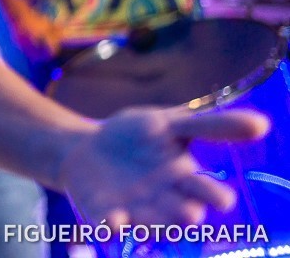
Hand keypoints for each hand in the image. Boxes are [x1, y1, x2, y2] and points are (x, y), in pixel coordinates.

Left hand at [59, 107, 268, 227]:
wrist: (86, 145)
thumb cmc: (136, 136)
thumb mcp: (171, 123)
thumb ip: (212, 125)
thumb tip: (263, 124)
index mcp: (186, 180)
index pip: (208, 193)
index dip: (214, 196)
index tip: (221, 198)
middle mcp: (166, 202)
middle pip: (182, 214)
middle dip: (186, 216)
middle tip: (189, 214)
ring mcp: (135, 211)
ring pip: (151, 225)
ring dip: (151, 224)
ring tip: (147, 218)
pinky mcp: (105, 215)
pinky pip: (110, 225)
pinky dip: (112, 225)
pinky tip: (113, 221)